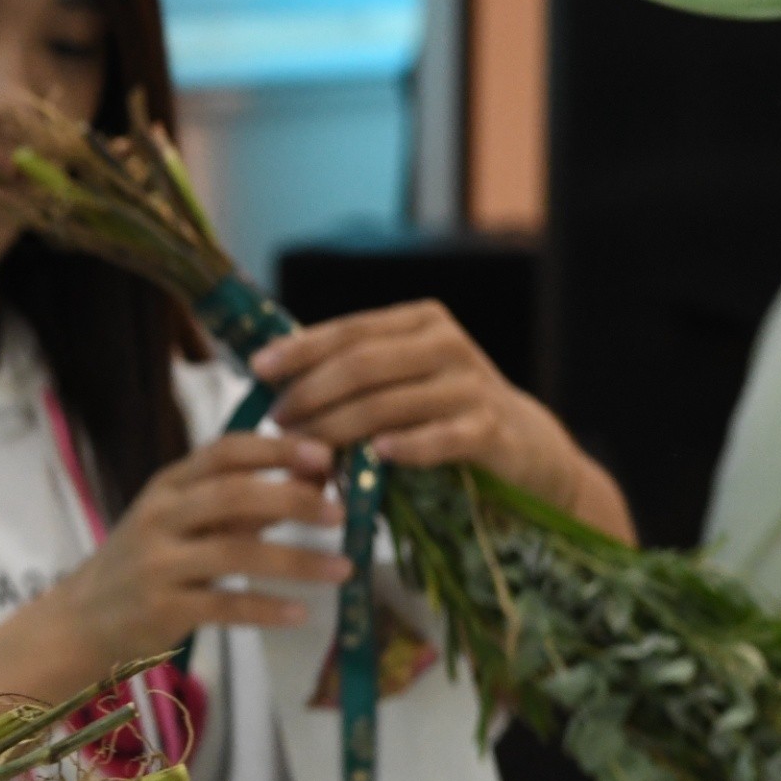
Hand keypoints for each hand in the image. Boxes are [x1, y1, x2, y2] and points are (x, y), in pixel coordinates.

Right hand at [0, 432, 341, 703]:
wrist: (83, 619)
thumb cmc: (145, 563)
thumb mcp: (181, 521)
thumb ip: (238, 503)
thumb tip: (312, 481)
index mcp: (169, 485)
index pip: (225, 451)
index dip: (278, 449)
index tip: (326, 454)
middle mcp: (160, 517)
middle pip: (233, 494)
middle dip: (294, 498)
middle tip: (341, 511)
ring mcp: (158, 563)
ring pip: (235, 551)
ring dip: (296, 559)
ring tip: (343, 568)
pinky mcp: (162, 609)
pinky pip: (224, 605)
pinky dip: (266, 608)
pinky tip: (301, 613)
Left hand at [249, 302, 635, 540]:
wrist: (522, 446)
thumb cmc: (439, 412)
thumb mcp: (398, 381)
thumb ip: (347, 376)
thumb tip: (269, 384)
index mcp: (419, 322)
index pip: (349, 331)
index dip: (300, 349)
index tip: (258, 368)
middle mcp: (446, 344)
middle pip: (363, 365)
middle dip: (312, 395)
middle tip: (278, 422)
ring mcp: (471, 385)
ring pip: (390, 404)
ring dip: (340, 429)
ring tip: (306, 452)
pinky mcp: (491, 429)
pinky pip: (441, 437)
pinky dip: (406, 447)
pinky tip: (376, 457)